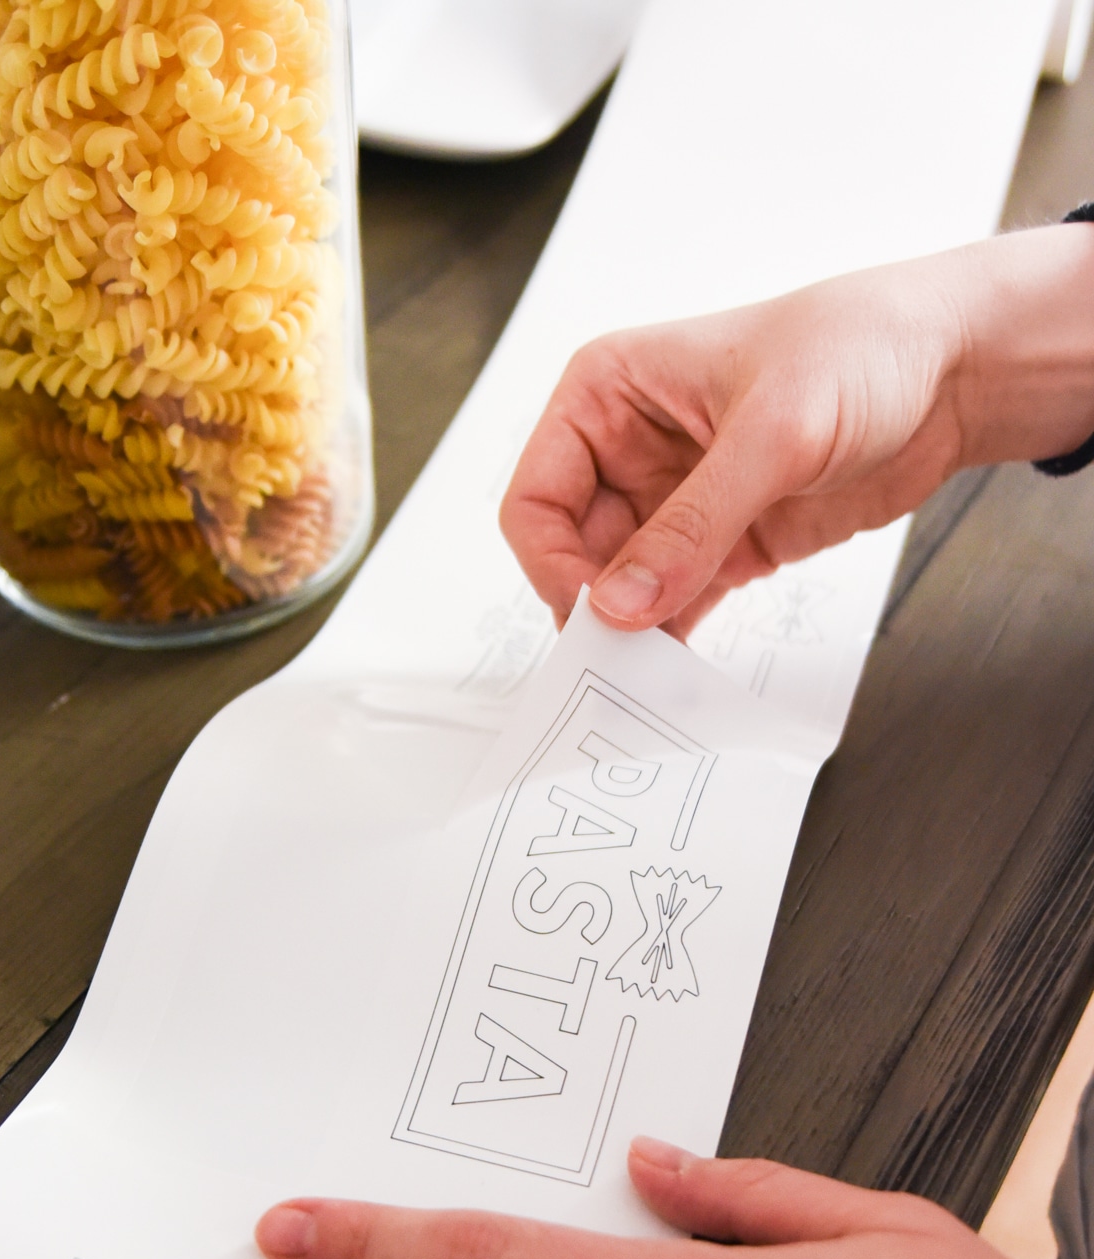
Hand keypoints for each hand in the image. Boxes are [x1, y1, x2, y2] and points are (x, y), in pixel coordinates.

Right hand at [500, 226, 1093, 636]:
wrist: (953, 372)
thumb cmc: (861, 349)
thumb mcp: (772, 433)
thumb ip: (693, 523)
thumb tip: (620, 604)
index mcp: (608, 393)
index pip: (536, 497)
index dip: (553, 563)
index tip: (596, 612)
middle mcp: (627, 449)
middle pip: (571, 553)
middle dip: (595, 609)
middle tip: (623, 664)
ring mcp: (672, 501)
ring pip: (620, 588)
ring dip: (632, 634)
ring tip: (650, 680)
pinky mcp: (719, 544)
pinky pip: (673, 604)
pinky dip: (673, 640)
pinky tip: (683, 674)